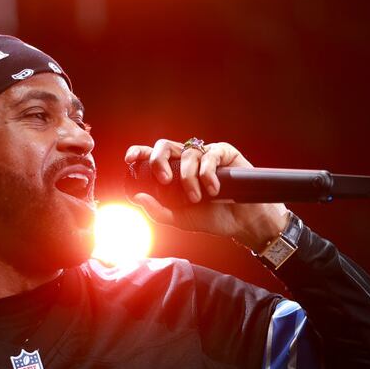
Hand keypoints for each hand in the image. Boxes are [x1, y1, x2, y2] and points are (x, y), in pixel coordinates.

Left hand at [125, 139, 289, 250]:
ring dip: (189, 178)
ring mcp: (204, 154)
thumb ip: (157, 210)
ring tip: (196, 198)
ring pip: (187, 153)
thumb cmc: (209, 217)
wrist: (240, 222)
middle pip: (164, 146)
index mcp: (171, 172)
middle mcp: (185, 160)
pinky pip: (210, 155)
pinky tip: (213, 190)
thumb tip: (137, 198)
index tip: (130, 159)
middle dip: (159, 160)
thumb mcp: (179, 219)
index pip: (151, 156)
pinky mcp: (224, 153)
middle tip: (164, 180)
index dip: (139, 152)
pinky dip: (207, 174)